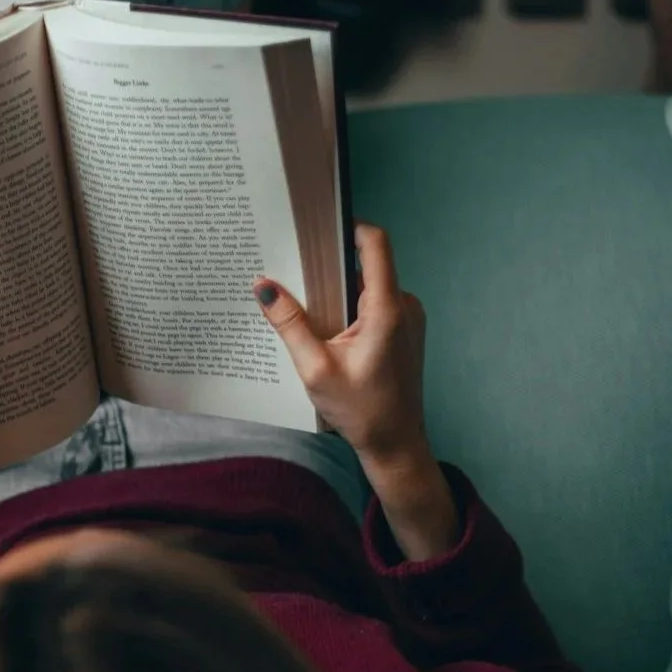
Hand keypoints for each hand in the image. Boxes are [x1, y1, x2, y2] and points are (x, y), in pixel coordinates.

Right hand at [257, 224, 459, 560]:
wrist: (396, 445)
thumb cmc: (361, 412)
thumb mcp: (315, 369)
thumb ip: (289, 324)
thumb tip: (263, 285)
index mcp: (388, 310)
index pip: (375, 244)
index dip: (348, 226)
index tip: (317, 225)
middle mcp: (405, 306)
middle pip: (366, 263)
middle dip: (330, 265)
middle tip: (294, 269)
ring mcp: (408, 317)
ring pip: (370, 285)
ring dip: (338, 290)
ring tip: (306, 304)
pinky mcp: (404, 329)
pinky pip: (375, 303)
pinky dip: (350, 308)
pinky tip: (326, 328)